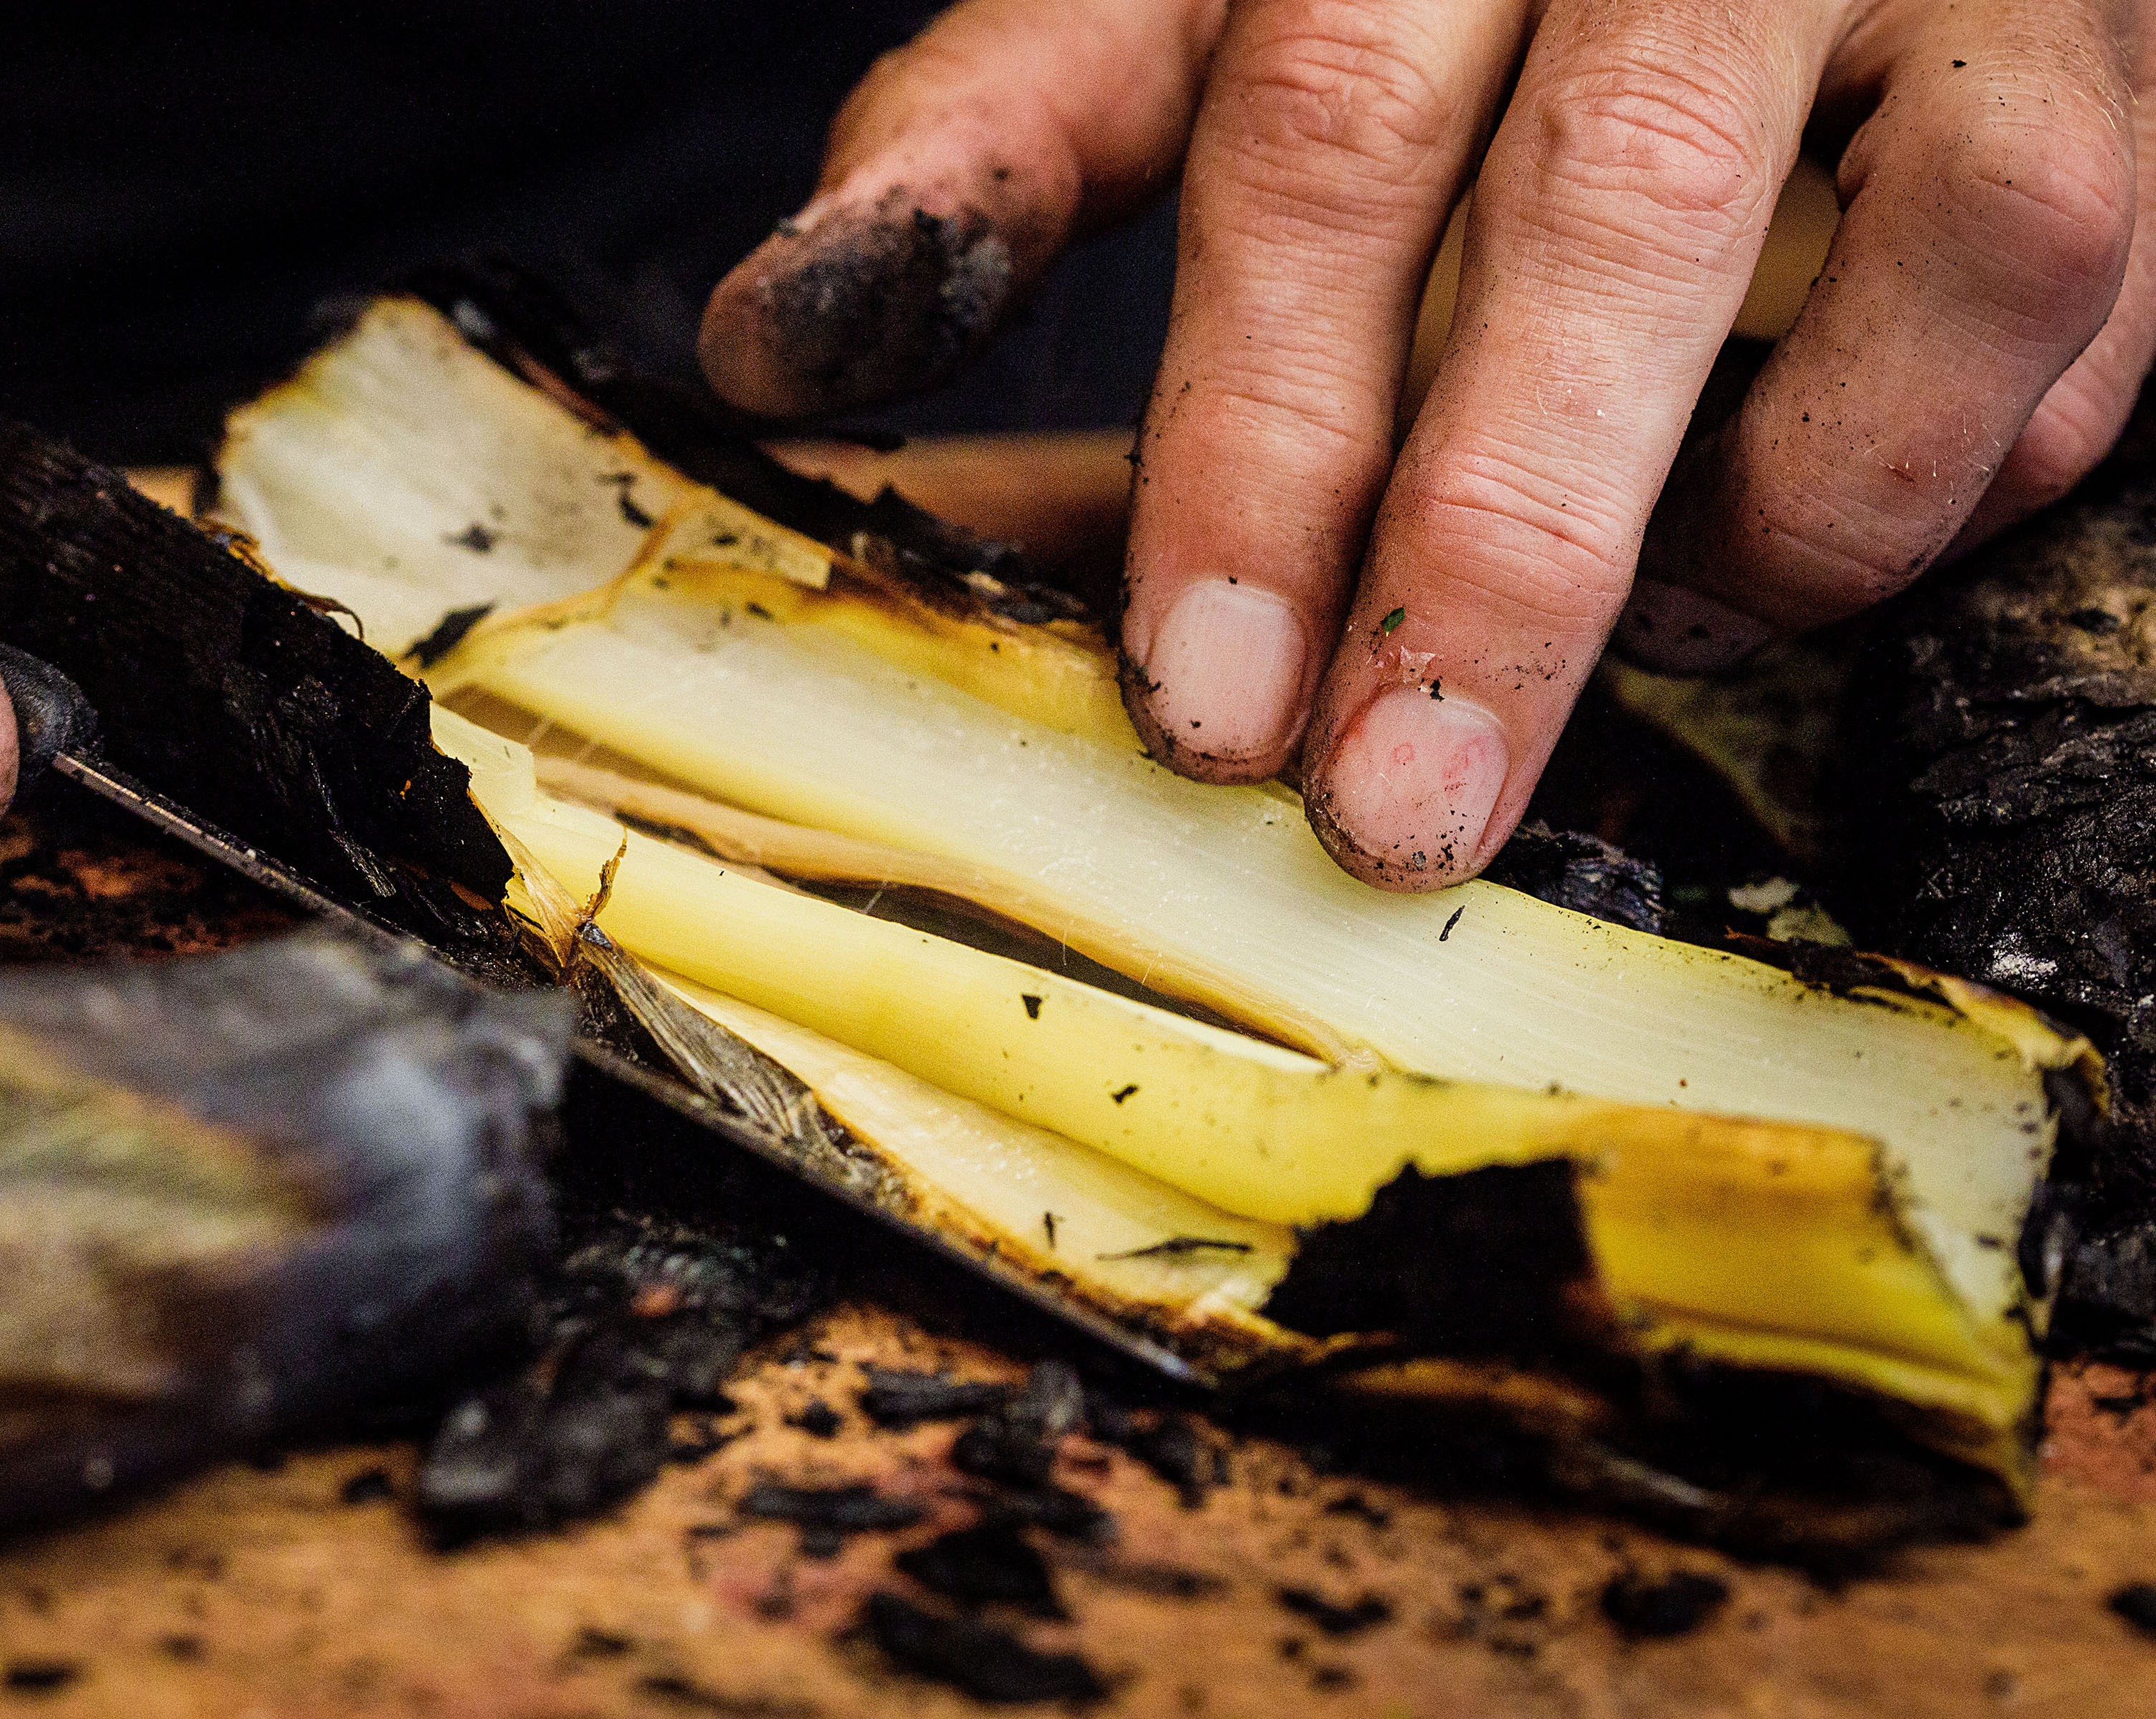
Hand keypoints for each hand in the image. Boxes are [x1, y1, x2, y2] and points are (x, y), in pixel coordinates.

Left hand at [702, 0, 2155, 888]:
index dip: (1258, 437)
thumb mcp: (1196, 6)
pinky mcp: (2113, 89)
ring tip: (1666, 617)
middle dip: (1495, 551)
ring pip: (1947, 260)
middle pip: (1617, 217)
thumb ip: (1012, 141)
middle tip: (1393, 811)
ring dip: (1777, 514)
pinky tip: (1816, 523)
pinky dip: (1943, 481)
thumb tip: (782, 340)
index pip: (1321, 143)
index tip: (1203, 696)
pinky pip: (2088, 334)